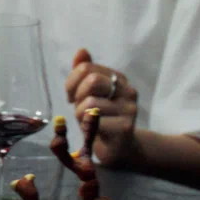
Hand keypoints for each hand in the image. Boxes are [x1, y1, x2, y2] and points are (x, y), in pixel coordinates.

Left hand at [63, 47, 138, 165]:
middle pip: (92, 80)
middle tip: (77, 107)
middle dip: (77, 95)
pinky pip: (95, 121)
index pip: (87, 67)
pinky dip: (86, 126)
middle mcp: (128, 90)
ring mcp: (129, 109)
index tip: (71, 95)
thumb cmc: (102, 118)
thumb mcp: (90, 93)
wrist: (120, 148)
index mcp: (118, 78)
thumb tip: (81, 50)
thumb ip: (85, 72)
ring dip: (79, 113)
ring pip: (90, 102)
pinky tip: (93, 131)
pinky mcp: (125, 127)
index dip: (72, 81)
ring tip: (87, 120)